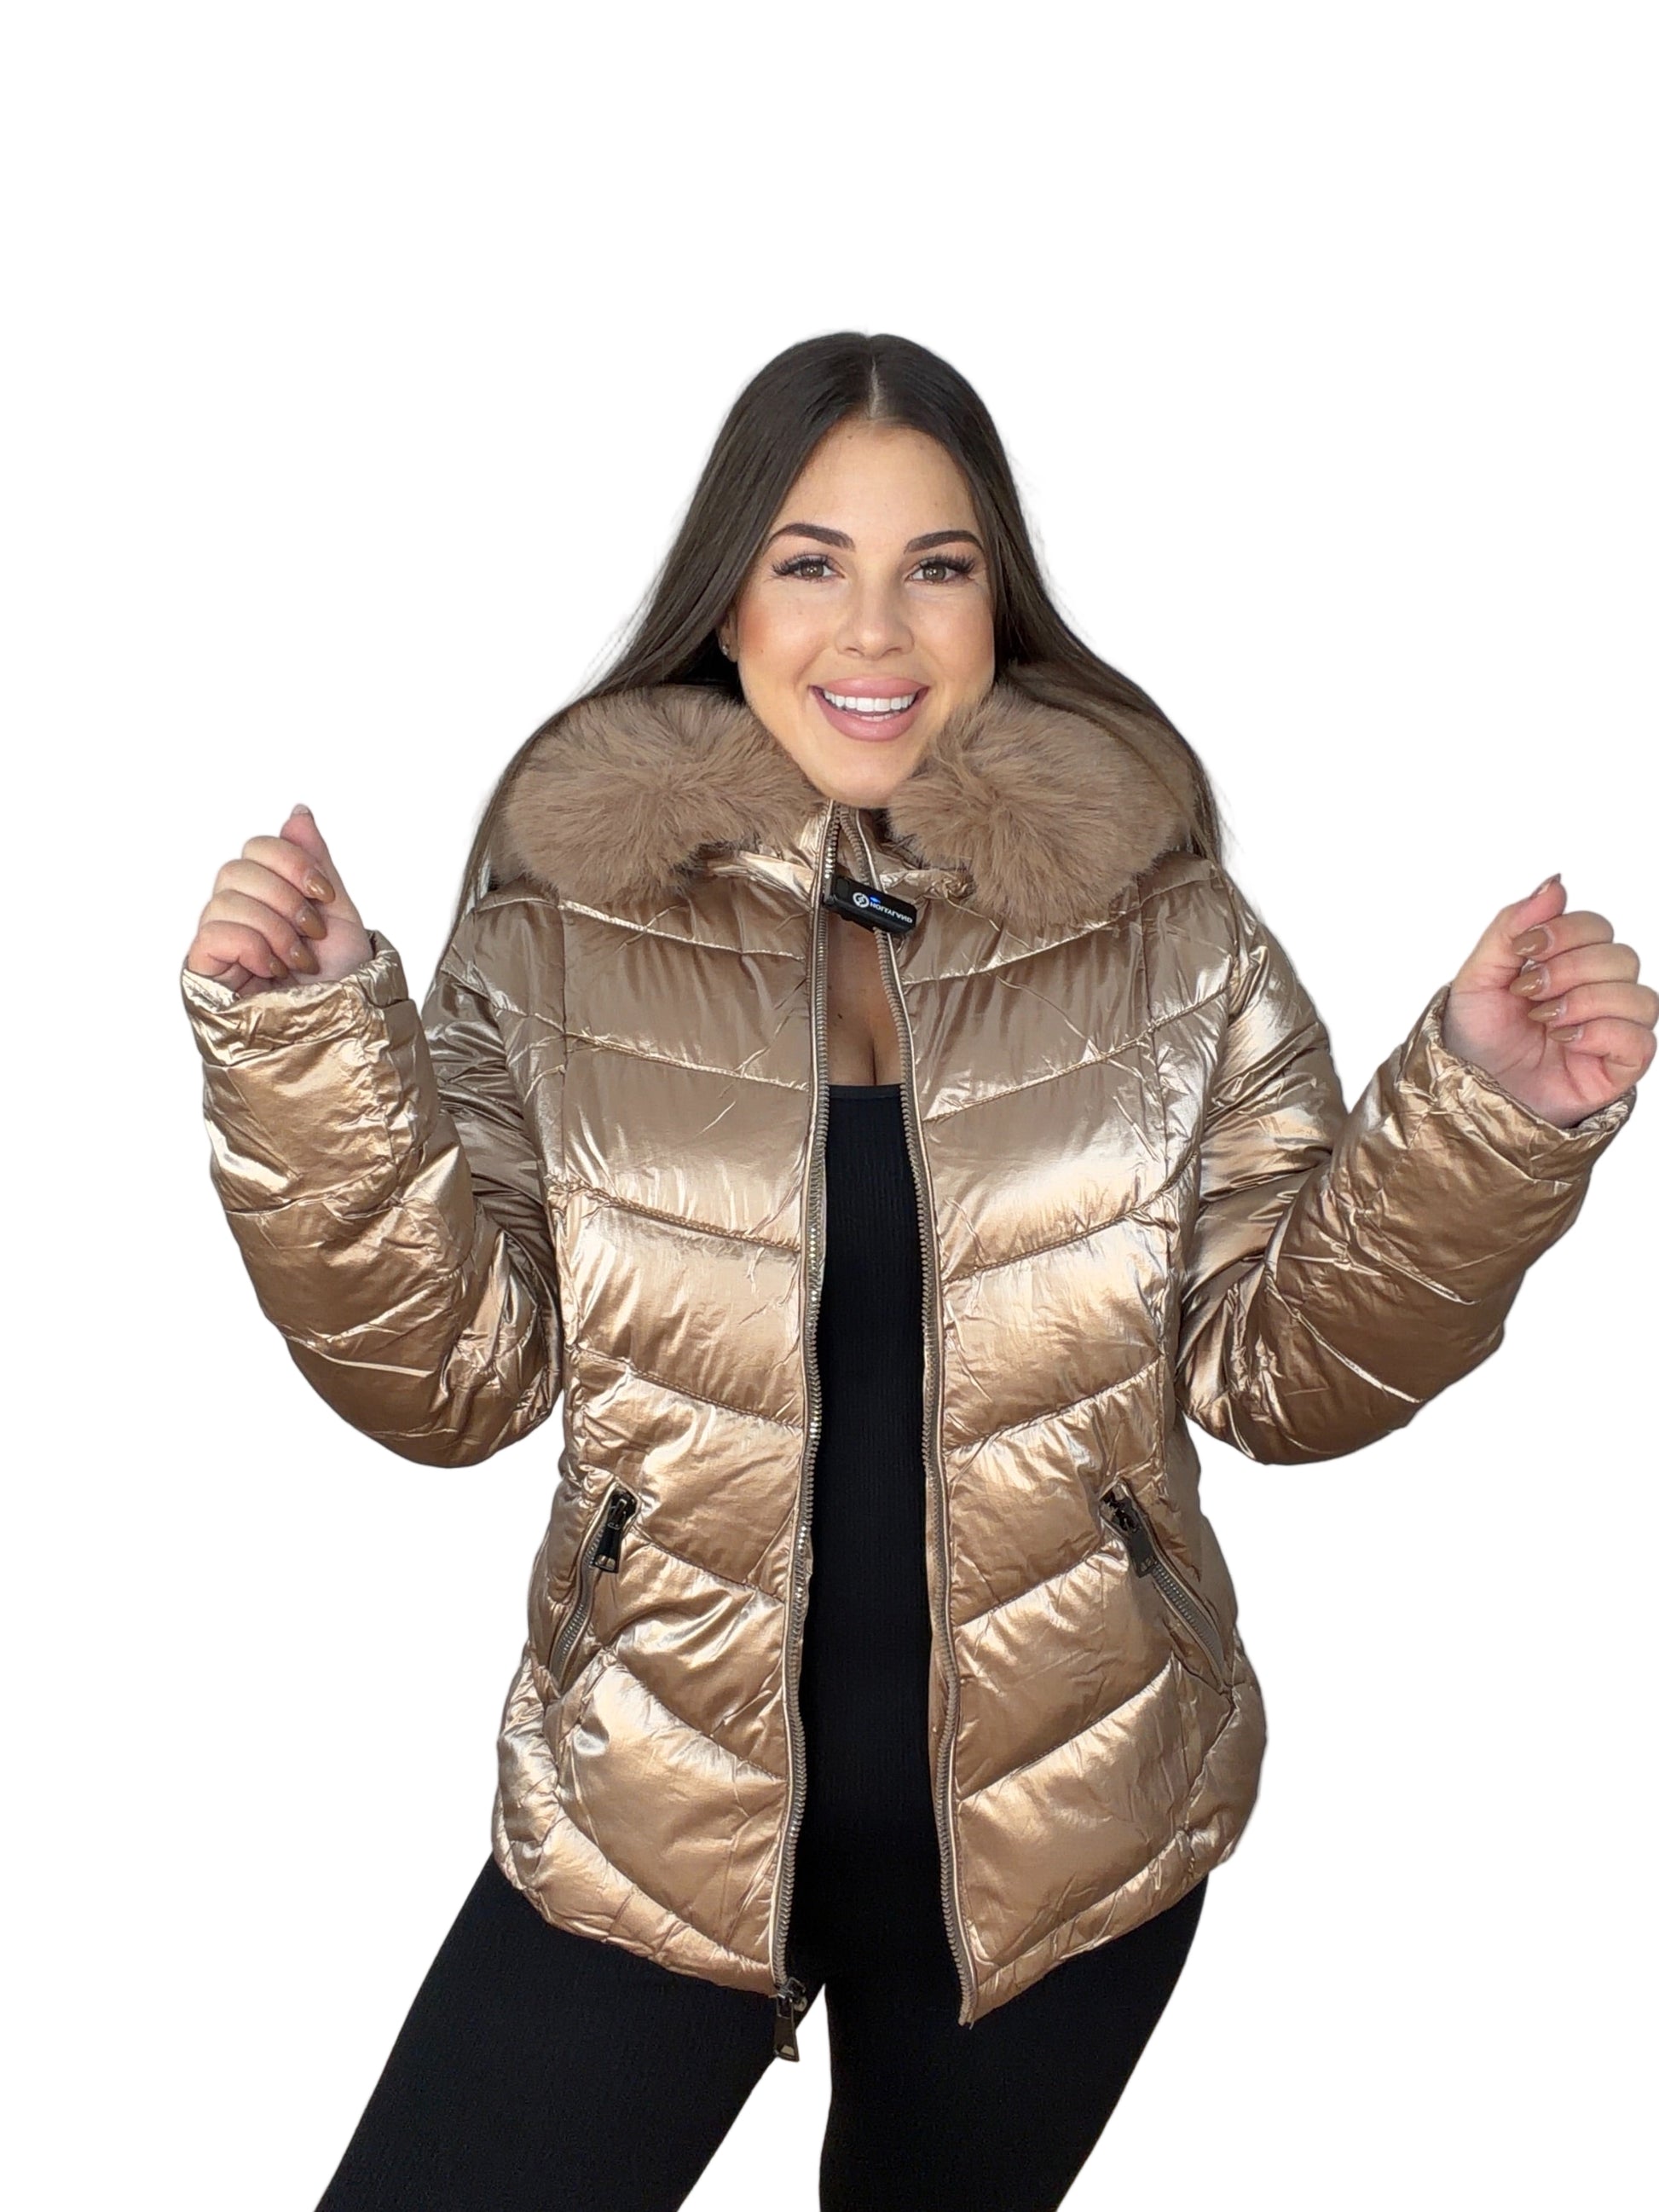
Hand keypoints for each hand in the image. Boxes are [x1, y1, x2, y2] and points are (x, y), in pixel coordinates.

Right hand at [185, 806, 373, 998]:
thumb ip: (315, 863)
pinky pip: (213, 932)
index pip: (256, 847)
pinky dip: (252, 946)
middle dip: (286, 898)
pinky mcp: (203, 970)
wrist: (343, 1026)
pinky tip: (272, 969)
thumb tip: (298, 813)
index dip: (291, 861)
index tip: (323, 894)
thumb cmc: (342, 981)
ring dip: (275, 928)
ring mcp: (218, 943)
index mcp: (266, 897)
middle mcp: (236, 915)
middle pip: (236, 868)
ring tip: (298, 960)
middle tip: (313, 933)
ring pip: (226, 899)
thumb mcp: (338, 914)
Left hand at [1441, 873, 1655, 1126]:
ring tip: (1543, 1019)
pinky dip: (1602, 1032)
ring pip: (1638, 996)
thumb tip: (1555, 883)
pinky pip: (1640, 1039)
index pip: (1597, 927)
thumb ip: (1512, 927)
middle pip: (1622, 957)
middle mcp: (1597, 994)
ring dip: (1585, 1000)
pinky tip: (1565, 1039)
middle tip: (1527, 991)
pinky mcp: (1617, 1068)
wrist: (1464, 1093)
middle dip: (1570, 968)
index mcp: (1568, 966)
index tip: (1523, 951)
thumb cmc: (1474, 1038)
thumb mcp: (1478, 975)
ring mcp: (1611, 1031)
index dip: (1565, 931)